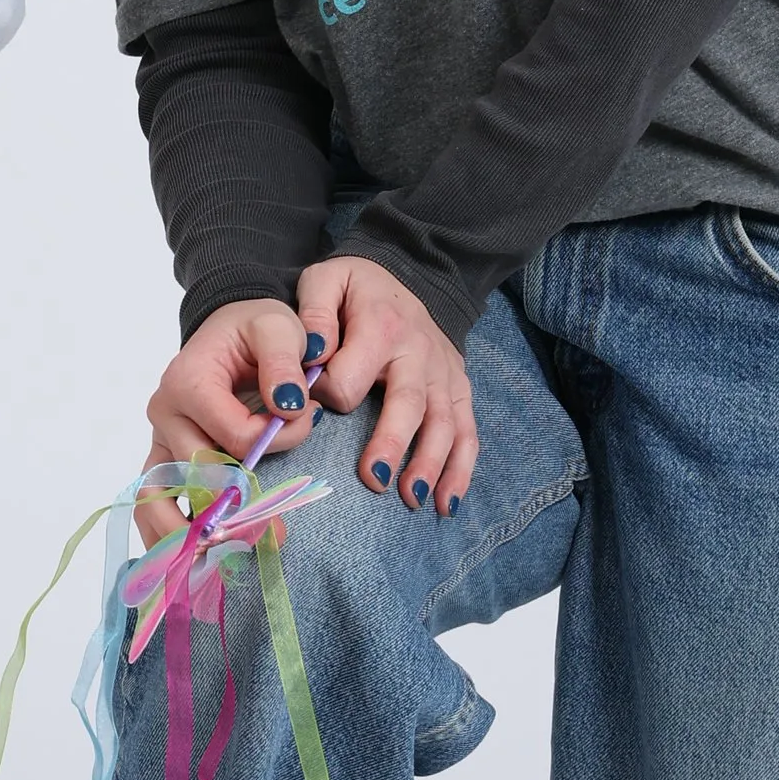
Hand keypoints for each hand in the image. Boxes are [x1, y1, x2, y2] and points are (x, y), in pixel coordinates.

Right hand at [134, 297, 324, 547]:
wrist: (231, 330)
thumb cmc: (256, 330)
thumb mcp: (278, 326)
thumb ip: (284, 361)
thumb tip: (289, 405)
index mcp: (188, 381)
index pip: (232, 437)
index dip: (274, 441)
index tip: (305, 421)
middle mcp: (165, 414)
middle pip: (199, 475)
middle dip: (239, 506)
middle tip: (281, 537)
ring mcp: (160, 440)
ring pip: (161, 499)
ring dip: (189, 538)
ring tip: (222, 564)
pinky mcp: (164, 460)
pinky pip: (153, 505)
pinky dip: (167, 538)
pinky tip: (189, 567)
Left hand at [297, 254, 476, 520]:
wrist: (407, 276)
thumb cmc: (356, 289)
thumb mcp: (326, 280)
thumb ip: (312, 313)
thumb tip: (311, 353)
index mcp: (381, 325)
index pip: (352, 375)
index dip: (330, 393)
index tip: (314, 402)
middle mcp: (420, 352)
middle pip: (409, 404)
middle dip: (392, 443)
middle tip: (373, 478)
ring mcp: (444, 373)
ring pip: (444, 423)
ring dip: (430, 464)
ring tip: (410, 498)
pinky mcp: (459, 389)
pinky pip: (467, 432)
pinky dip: (461, 470)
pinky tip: (446, 503)